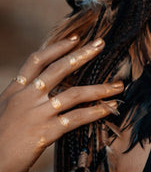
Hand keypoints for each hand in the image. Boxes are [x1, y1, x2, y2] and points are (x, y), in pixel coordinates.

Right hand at [0, 35, 123, 171]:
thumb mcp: (4, 112)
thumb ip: (22, 99)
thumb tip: (42, 92)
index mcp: (14, 91)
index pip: (37, 60)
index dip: (56, 47)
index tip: (74, 39)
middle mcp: (25, 98)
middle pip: (58, 68)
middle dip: (82, 54)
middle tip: (100, 44)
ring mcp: (36, 114)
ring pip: (73, 94)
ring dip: (99, 89)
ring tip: (117, 86)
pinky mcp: (45, 132)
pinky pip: (76, 118)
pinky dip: (95, 113)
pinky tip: (108, 109)